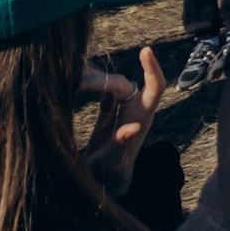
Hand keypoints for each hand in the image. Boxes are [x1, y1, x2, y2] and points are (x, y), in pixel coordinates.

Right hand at [80, 46, 166, 194]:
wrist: (107, 180)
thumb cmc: (111, 174)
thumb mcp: (114, 162)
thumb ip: (123, 145)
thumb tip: (133, 128)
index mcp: (141, 118)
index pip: (155, 87)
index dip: (153, 68)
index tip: (145, 50)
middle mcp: (136, 109)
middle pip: (127, 82)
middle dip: (106, 77)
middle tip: (78, 79)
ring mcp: (123, 107)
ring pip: (114, 83)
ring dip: (96, 78)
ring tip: (74, 78)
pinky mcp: (110, 109)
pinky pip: (103, 89)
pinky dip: (92, 82)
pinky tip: (75, 81)